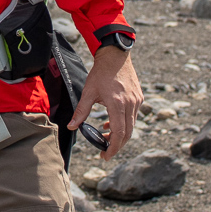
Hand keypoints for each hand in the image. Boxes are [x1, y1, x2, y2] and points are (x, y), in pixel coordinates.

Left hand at [67, 45, 142, 159]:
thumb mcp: (88, 92)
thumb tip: (72, 126)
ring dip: (120, 134)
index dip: (113, 147)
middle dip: (116, 145)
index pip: (119, 133)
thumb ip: (81, 111)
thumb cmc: (101, 73)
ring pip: (131, 126)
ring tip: (105, 136)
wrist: (115, 56)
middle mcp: (130, 104)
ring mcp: (137, 101)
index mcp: (118, 104)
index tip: (105, 155)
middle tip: (105, 151)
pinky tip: (111, 123)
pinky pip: (133, 117)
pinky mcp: (139, 98)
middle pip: (127, 133)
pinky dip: (123, 124)